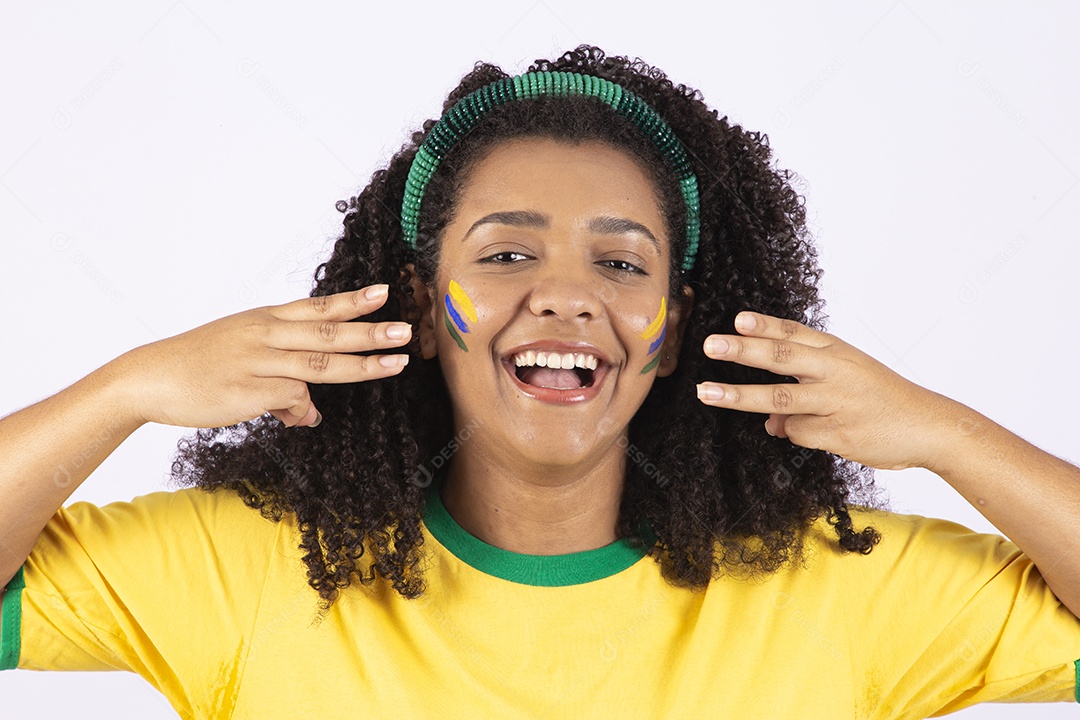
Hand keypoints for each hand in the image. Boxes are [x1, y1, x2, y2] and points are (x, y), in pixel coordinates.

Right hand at [110, 284, 411, 428]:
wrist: (149, 378)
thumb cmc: (198, 365)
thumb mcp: (243, 357)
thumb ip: (283, 383)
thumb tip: (310, 412)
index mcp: (265, 320)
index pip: (318, 307)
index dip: (352, 301)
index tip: (386, 291)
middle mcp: (265, 334)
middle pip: (328, 332)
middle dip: (371, 330)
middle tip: (406, 329)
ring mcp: (257, 360)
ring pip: (319, 362)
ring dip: (362, 364)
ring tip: (395, 363)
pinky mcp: (247, 389)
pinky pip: (290, 395)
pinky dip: (304, 409)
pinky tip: (303, 418)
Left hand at [696, 311, 957, 471]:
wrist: (929, 427)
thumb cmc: (882, 400)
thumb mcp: (846, 381)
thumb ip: (803, 391)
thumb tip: (770, 422)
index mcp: (836, 351)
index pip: (794, 333)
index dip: (765, 325)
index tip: (737, 319)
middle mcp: (835, 371)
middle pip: (781, 357)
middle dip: (743, 350)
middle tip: (710, 345)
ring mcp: (837, 401)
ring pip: (780, 397)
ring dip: (740, 395)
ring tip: (707, 393)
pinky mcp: (839, 432)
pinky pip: (799, 433)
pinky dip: (793, 433)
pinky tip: (809, 431)